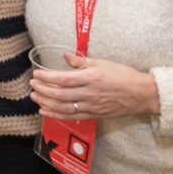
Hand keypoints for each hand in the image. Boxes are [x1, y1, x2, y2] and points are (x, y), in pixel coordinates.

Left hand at [29, 52, 160, 120]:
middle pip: (60, 94)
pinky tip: (45, 111)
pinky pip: (71, 116)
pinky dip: (56, 115)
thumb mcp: (102, 63)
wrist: (141, 94)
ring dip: (46, 103)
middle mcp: (90, 93)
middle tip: (31, 85)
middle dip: (43, 90)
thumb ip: (81, 61)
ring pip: (63, 107)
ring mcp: (92, 106)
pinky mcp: (94, 115)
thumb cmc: (123, 75)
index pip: (63, 79)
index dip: (47, 78)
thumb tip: (64, 56)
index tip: (36, 75)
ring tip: (35, 97)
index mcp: (92, 77)